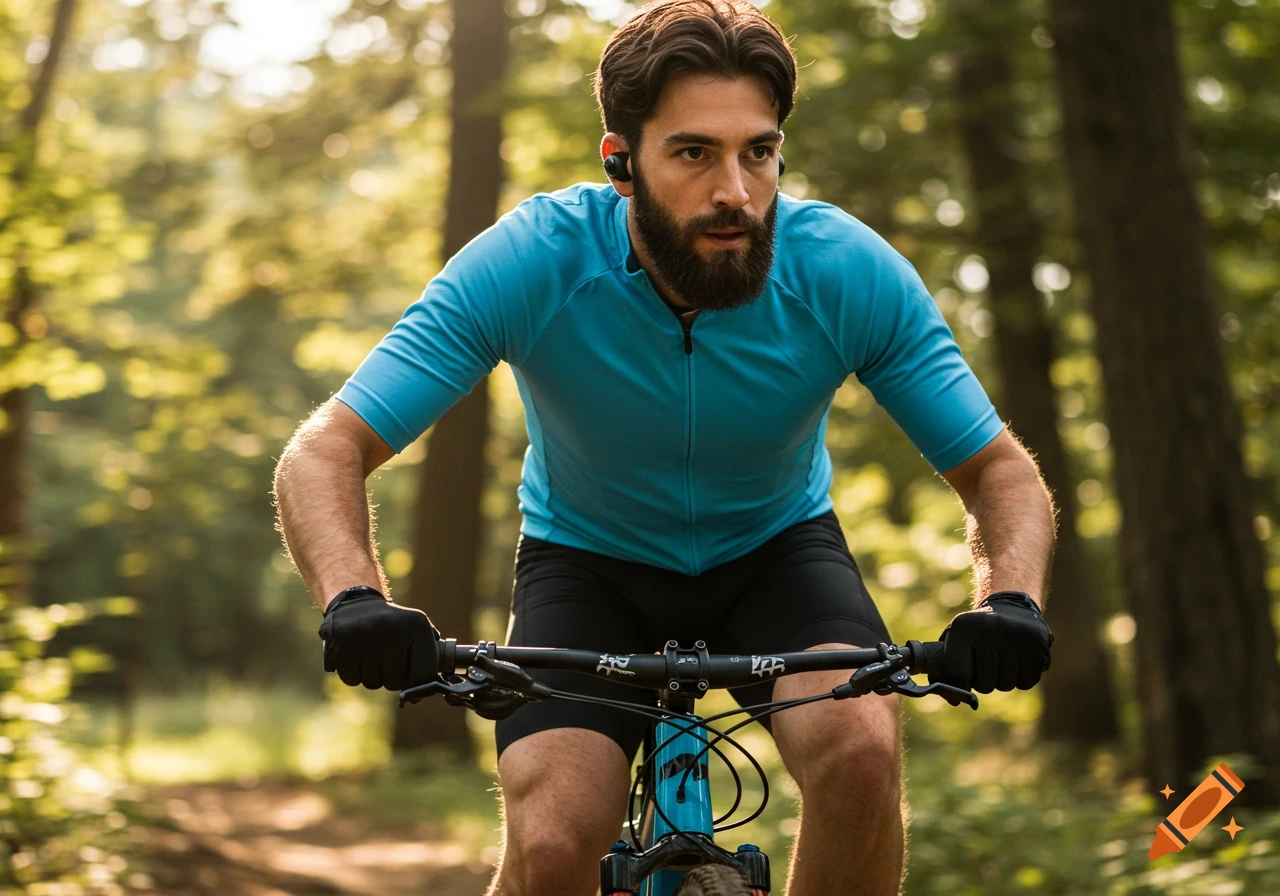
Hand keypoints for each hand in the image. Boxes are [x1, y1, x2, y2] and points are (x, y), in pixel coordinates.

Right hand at [319, 587, 441, 689]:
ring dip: (371, 677)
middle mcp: (393, 627)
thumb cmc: (391, 625)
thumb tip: (423, 691)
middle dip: (390, 680)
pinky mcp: (343, 642)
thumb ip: (428, 656)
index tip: (412, 681)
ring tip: (370, 658)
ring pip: (372, 682)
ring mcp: (366, 634)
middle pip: (395, 681)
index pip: (424, 672)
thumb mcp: (416, 629)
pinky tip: (355, 659)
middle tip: (386, 664)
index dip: (418, 684)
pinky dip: (353, 676)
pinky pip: (351, 679)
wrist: (356, 602)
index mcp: (417, 625)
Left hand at [929, 591, 1052, 692]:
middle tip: (987, 668)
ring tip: (1003, 662)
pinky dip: (1022, 679)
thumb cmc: (977, 632)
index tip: (964, 687)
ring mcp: (1015, 634)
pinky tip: (1019, 663)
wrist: (1011, 606)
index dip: (959, 688)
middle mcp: (989, 627)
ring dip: (1004, 681)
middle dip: (984, 683)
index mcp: (963, 627)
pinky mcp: (1037, 643)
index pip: (958, 673)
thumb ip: (947, 669)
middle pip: (984, 684)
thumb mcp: (956, 639)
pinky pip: (1027, 681)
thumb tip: (953, 700)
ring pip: (1006, 685)